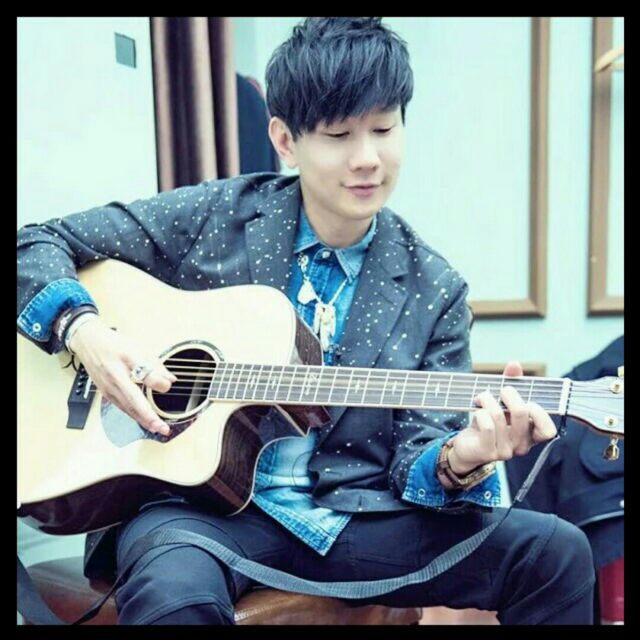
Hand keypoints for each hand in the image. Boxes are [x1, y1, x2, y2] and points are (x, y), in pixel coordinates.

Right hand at [68, 316, 176, 435]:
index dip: (158, 382)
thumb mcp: (137, 348)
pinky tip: (144, 421)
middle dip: (149, 416)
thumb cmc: (114, 344)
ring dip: (143, 420)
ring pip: (127, 408)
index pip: (144, 374)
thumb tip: (170, 379)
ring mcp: (109, 388)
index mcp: (125, 361)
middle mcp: (115, 377)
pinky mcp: (106, 393)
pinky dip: (134, 416)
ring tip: (157, 429)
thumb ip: (155, 364)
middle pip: (134, 400)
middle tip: (162, 427)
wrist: (89, 343)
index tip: (168, 385)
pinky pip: (122, 407)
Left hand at [447, 361, 556, 474]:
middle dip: (509, 393)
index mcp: (530, 435)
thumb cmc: (488, 423)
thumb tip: (514, 364)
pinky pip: (486, 426)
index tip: (527, 401)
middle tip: (502, 390)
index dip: (539, 413)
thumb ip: (511, 384)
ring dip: (487, 400)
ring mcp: (505, 451)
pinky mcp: (487, 452)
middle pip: (522, 413)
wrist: (466, 447)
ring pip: (499, 416)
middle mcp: (521, 445)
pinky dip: (480, 412)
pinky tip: (477, 412)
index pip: (548, 431)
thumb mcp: (501, 404)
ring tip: (482, 398)